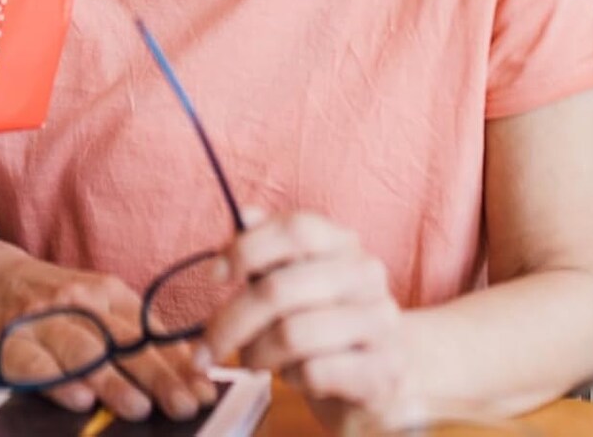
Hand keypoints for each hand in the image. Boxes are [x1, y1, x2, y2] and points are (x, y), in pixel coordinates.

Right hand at [0, 247, 217, 421]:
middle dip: (156, 375)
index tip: (205, 391)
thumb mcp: (100, 301)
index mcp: (105, 292)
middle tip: (184, 404)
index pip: (149, 330)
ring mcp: (42, 321)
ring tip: (139, 407)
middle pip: (121, 341)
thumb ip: (139, 333)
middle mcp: (76, 302)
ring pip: (82, 351)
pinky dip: (58, 382)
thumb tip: (192, 370)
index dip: (179, 363)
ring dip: (112, 381)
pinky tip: (79, 399)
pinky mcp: (10, 343)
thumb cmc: (56, 299)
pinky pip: (36, 364)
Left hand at [202, 211, 408, 429]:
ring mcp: (381, 324)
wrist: (384, 372)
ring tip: (253, 359)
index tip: (214, 276)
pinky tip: (295, 376)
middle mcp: (367, 276)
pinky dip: (291, 377)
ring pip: (293, 335)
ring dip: (258, 353)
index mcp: (342, 243)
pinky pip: (315, 372)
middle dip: (232, 321)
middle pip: (281, 289)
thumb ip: (265, 247)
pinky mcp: (383, 373)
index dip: (247, 249)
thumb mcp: (292, 276)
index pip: (295, 230)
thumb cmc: (323, 317)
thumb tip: (242, 216)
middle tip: (208, 346)